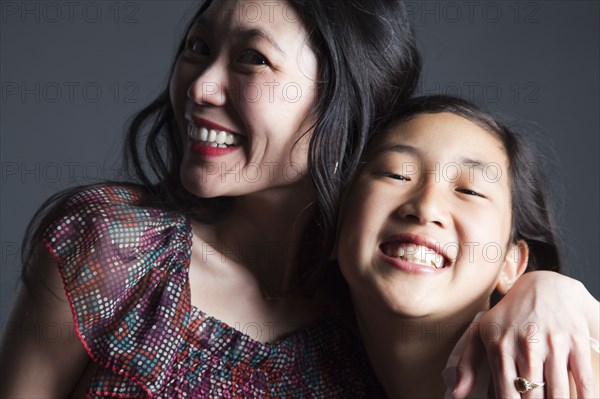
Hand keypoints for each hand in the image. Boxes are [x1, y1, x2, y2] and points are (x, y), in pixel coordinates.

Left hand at [452, 271, 598, 397]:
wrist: (545, 286)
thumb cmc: (509, 316)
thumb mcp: (480, 332)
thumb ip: (467, 364)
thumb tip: (457, 394)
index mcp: (500, 347)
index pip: (506, 394)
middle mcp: (526, 346)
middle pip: (532, 397)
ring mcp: (553, 344)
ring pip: (558, 393)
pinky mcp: (577, 342)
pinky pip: (584, 381)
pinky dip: (584, 398)